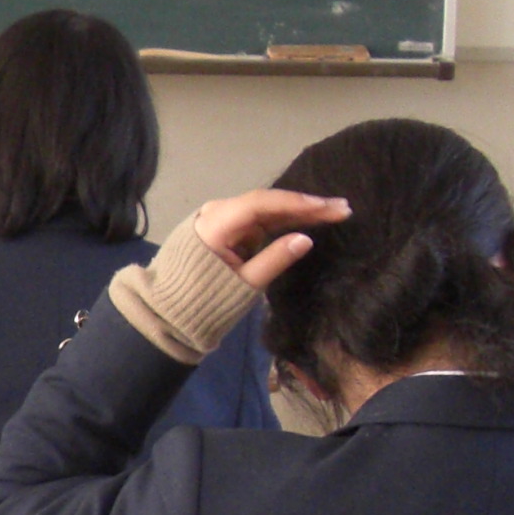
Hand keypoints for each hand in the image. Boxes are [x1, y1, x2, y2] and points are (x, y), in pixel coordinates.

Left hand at [191, 189, 350, 290]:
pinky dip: (284, 220)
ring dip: (298, 211)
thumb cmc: (204, 300)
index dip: (296, 203)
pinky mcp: (229, 228)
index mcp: (215, 224)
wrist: (171, 311)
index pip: (260, 204)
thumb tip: (306, 239)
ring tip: (334, 212)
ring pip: (266, 210)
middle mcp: (218, 213)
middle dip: (304, 205)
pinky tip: (310, 220)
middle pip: (266, 203)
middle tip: (342, 207)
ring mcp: (223, 218)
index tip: (326, 206)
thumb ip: (274, 259)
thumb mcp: (244, 284)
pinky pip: (259, 219)